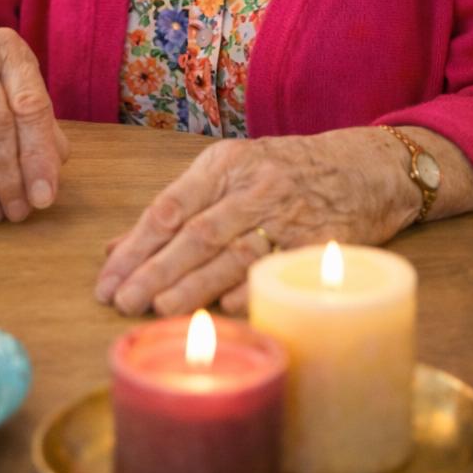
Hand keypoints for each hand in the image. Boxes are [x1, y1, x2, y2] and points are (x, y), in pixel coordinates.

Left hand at [95, 129, 417, 316]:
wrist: (366, 167)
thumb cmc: (285, 172)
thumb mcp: (229, 173)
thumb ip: (175, 209)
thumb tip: (115, 248)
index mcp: (224, 164)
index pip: (170, 206)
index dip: (135, 244)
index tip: (106, 277)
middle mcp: (253, 185)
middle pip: (196, 232)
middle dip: (155, 269)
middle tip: (121, 300)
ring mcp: (289, 213)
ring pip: (233, 251)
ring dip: (195, 284)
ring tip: (159, 308)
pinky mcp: (321, 241)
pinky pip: (280, 267)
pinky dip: (252, 287)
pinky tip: (225, 307)